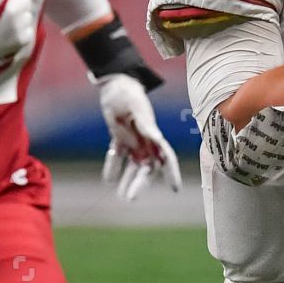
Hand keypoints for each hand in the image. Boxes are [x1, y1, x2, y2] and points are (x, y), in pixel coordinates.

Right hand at [0, 0, 35, 61]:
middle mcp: (17, 7)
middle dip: (15, 1)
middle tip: (0, 10)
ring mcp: (22, 24)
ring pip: (27, 13)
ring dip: (19, 15)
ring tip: (4, 22)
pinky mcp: (24, 39)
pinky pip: (28, 29)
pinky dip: (21, 30)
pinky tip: (8, 32)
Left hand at [97, 73, 181, 200]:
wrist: (115, 84)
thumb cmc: (127, 92)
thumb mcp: (136, 106)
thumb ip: (145, 123)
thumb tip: (155, 137)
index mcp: (153, 133)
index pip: (166, 156)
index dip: (172, 172)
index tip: (174, 188)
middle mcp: (146, 141)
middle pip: (147, 167)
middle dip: (140, 184)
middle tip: (130, 199)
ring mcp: (134, 141)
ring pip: (133, 166)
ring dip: (128, 180)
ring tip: (122, 196)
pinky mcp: (121, 138)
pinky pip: (118, 156)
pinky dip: (113, 166)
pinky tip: (108, 179)